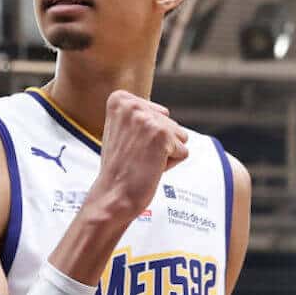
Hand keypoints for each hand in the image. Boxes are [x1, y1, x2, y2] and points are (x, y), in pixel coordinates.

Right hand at [91, 90, 188, 222]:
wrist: (112, 194)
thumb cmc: (118, 168)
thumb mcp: (120, 130)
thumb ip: (139, 116)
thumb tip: (164, 112)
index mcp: (119, 100)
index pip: (158, 112)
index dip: (148, 134)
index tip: (129, 146)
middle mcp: (132, 105)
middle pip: (170, 123)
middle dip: (158, 143)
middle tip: (136, 156)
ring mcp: (147, 120)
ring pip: (179, 135)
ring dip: (166, 152)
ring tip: (143, 161)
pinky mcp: (162, 135)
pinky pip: (183, 151)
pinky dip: (171, 164)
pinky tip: (150, 168)